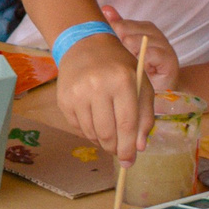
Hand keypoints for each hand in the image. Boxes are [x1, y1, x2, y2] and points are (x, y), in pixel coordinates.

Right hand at [56, 32, 151, 163]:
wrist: (86, 46)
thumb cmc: (119, 67)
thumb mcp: (141, 84)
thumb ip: (145, 116)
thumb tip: (139, 148)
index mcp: (123, 81)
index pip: (127, 123)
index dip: (129, 147)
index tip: (130, 162)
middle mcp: (98, 85)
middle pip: (107, 133)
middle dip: (115, 148)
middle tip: (119, 152)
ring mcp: (78, 93)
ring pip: (91, 133)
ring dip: (102, 141)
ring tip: (108, 134)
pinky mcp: (64, 99)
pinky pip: (78, 127)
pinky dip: (89, 131)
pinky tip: (95, 120)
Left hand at [99, 6, 177, 89]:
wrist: (161, 92)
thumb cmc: (141, 71)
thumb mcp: (126, 50)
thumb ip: (118, 29)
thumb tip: (105, 8)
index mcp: (143, 28)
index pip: (122, 24)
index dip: (113, 38)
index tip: (111, 51)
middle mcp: (154, 33)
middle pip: (129, 30)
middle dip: (121, 45)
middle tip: (120, 60)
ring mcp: (164, 45)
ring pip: (140, 40)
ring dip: (131, 53)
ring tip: (130, 64)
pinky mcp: (170, 59)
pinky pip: (152, 54)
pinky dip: (143, 60)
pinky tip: (139, 67)